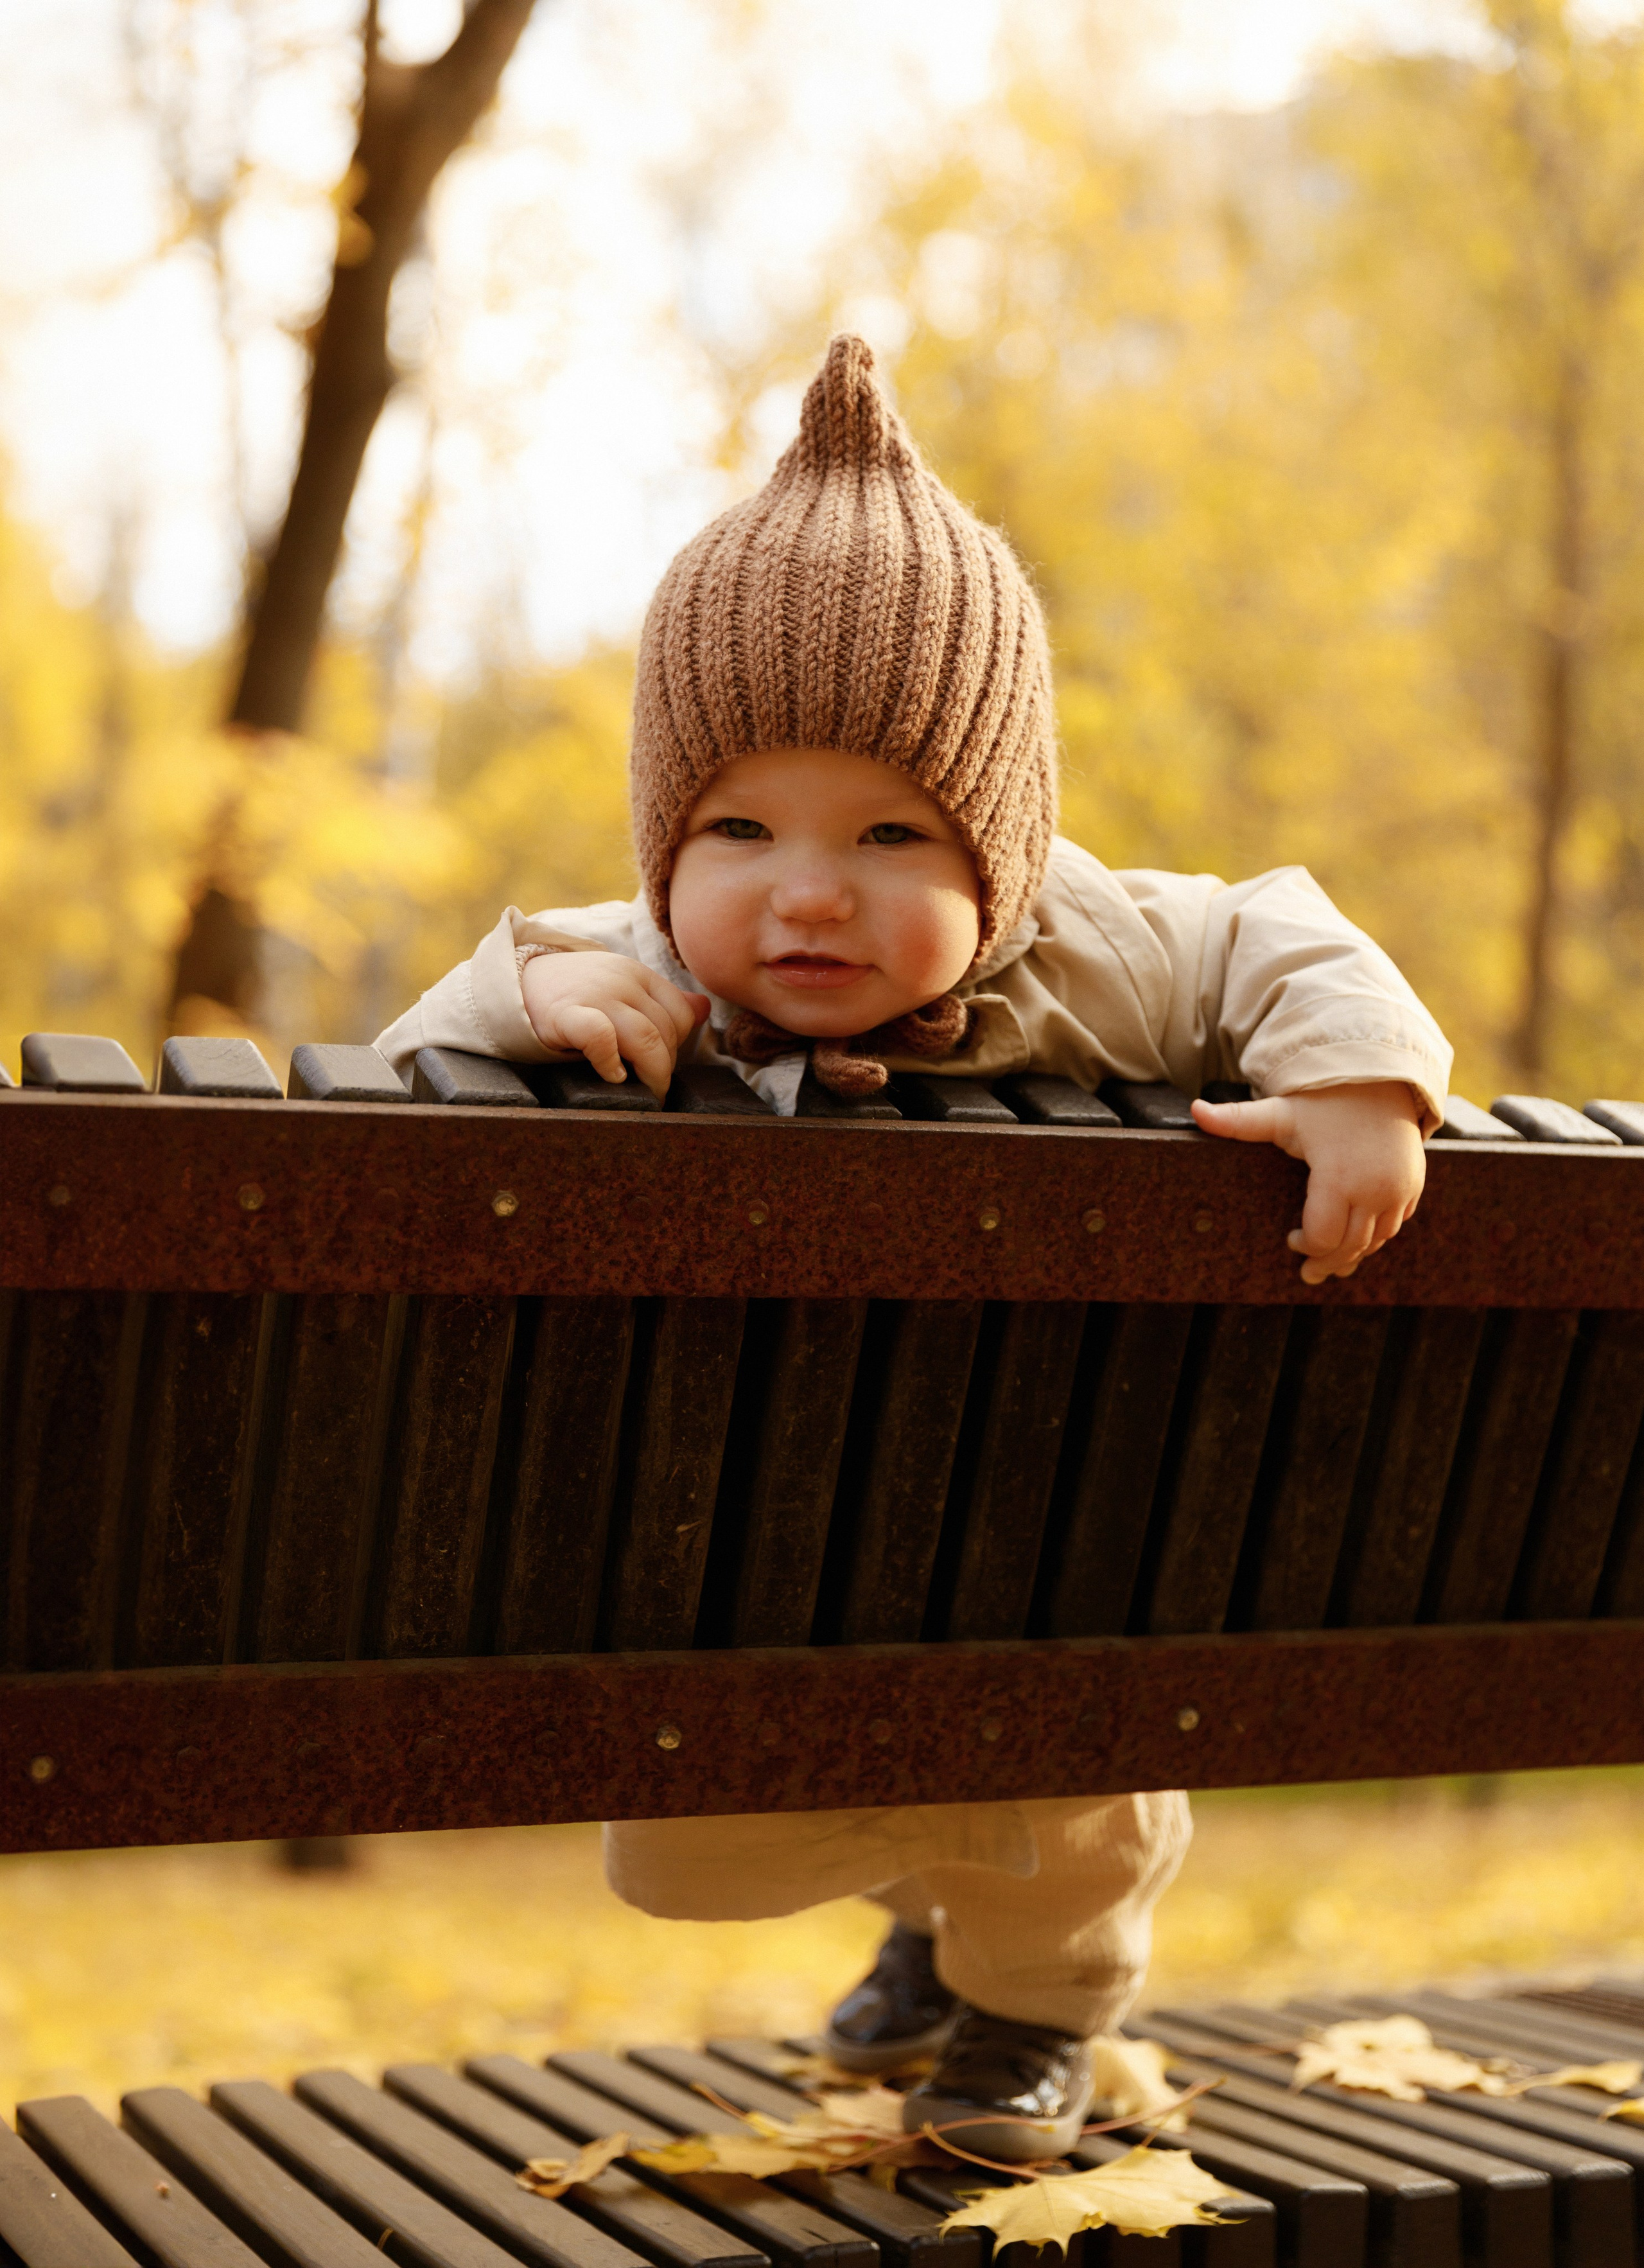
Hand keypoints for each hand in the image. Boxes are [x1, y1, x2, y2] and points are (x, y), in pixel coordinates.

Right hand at [521, 951, 709, 1099]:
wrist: (518, 982)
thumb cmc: (575, 994)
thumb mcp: (622, 988)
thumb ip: (661, 1000)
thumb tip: (704, 1008)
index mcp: (639, 974)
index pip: (681, 1015)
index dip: (678, 1047)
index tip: (660, 1065)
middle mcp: (622, 980)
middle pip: (666, 1032)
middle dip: (664, 1067)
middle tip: (650, 1086)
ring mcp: (595, 995)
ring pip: (645, 1038)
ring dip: (650, 1073)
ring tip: (642, 1092)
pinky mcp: (566, 1014)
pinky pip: (601, 1038)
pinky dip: (611, 1062)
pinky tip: (612, 1076)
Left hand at [1190, 1080, 1425, 1282]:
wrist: (1381, 1079)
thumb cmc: (1325, 1102)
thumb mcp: (1281, 1112)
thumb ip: (1238, 1120)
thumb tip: (1194, 1111)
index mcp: (1337, 1178)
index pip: (1321, 1236)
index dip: (1304, 1246)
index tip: (1290, 1241)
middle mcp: (1374, 1189)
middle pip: (1350, 1246)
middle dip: (1327, 1263)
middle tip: (1309, 1274)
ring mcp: (1399, 1190)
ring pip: (1376, 1240)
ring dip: (1353, 1254)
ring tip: (1334, 1264)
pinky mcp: (1414, 1187)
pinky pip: (1396, 1224)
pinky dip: (1377, 1236)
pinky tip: (1360, 1238)